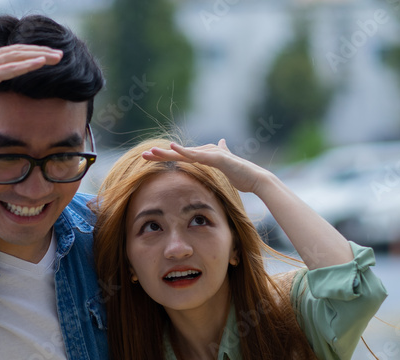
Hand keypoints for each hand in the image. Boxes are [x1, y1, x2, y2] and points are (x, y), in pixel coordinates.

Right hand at [0, 43, 62, 129]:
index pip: (10, 52)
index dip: (30, 52)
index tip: (47, 56)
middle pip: (17, 50)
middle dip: (40, 51)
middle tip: (60, 55)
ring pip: (17, 56)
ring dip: (39, 56)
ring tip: (57, 58)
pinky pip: (10, 69)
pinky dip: (27, 65)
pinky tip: (41, 64)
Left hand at [142, 140, 271, 194]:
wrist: (255, 178)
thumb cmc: (241, 174)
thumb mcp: (226, 166)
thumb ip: (221, 153)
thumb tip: (222, 141)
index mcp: (205, 155)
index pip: (181, 157)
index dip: (166, 157)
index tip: (150, 159)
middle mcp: (206, 151)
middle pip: (179, 153)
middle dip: (161, 155)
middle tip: (143, 155)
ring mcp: (211, 153)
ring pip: (185, 153)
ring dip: (168, 153)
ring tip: (152, 153)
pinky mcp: (217, 158)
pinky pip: (197, 155)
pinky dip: (185, 151)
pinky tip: (173, 148)